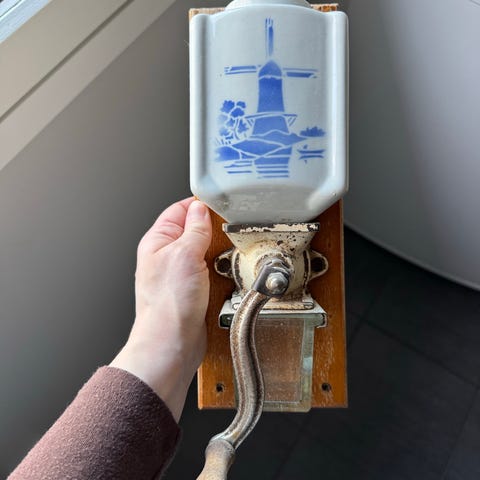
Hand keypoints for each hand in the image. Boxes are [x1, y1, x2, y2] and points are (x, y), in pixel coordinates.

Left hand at [111, 198, 211, 421]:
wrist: (171, 344)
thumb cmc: (168, 305)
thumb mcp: (184, 255)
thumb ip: (195, 230)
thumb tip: (200, 210)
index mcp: (157, 241)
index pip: (179, 211)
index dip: (199, 205)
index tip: (220, 203)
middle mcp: (167, 256)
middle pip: (193, 231)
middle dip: (213, 231)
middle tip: (230, 230)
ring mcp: (180, 274)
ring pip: (205, 252)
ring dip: (218, 253)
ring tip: (228, 253)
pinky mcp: (193, 290)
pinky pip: (210, 272)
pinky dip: (220, 271)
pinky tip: (226, 273)